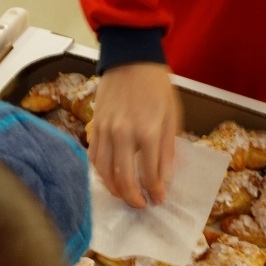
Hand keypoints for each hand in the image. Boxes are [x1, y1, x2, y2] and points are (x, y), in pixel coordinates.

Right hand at [87, 63, 181, 208]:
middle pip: (124, 180)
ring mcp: (105, 132)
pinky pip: (94, 158)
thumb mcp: (172, 117)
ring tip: (125, 196)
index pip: (150, 175)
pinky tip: (110, 179)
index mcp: (148, 132)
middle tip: (141, 205)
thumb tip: (165, 178)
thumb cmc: (156, 87)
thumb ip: (168, 150)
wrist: (131, 60)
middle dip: (133, 198)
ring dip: (115, 191)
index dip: (155, 192)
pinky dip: (100, 174)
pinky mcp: (94, 127)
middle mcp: (124, 135)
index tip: (159, 199)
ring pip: (105, 173)